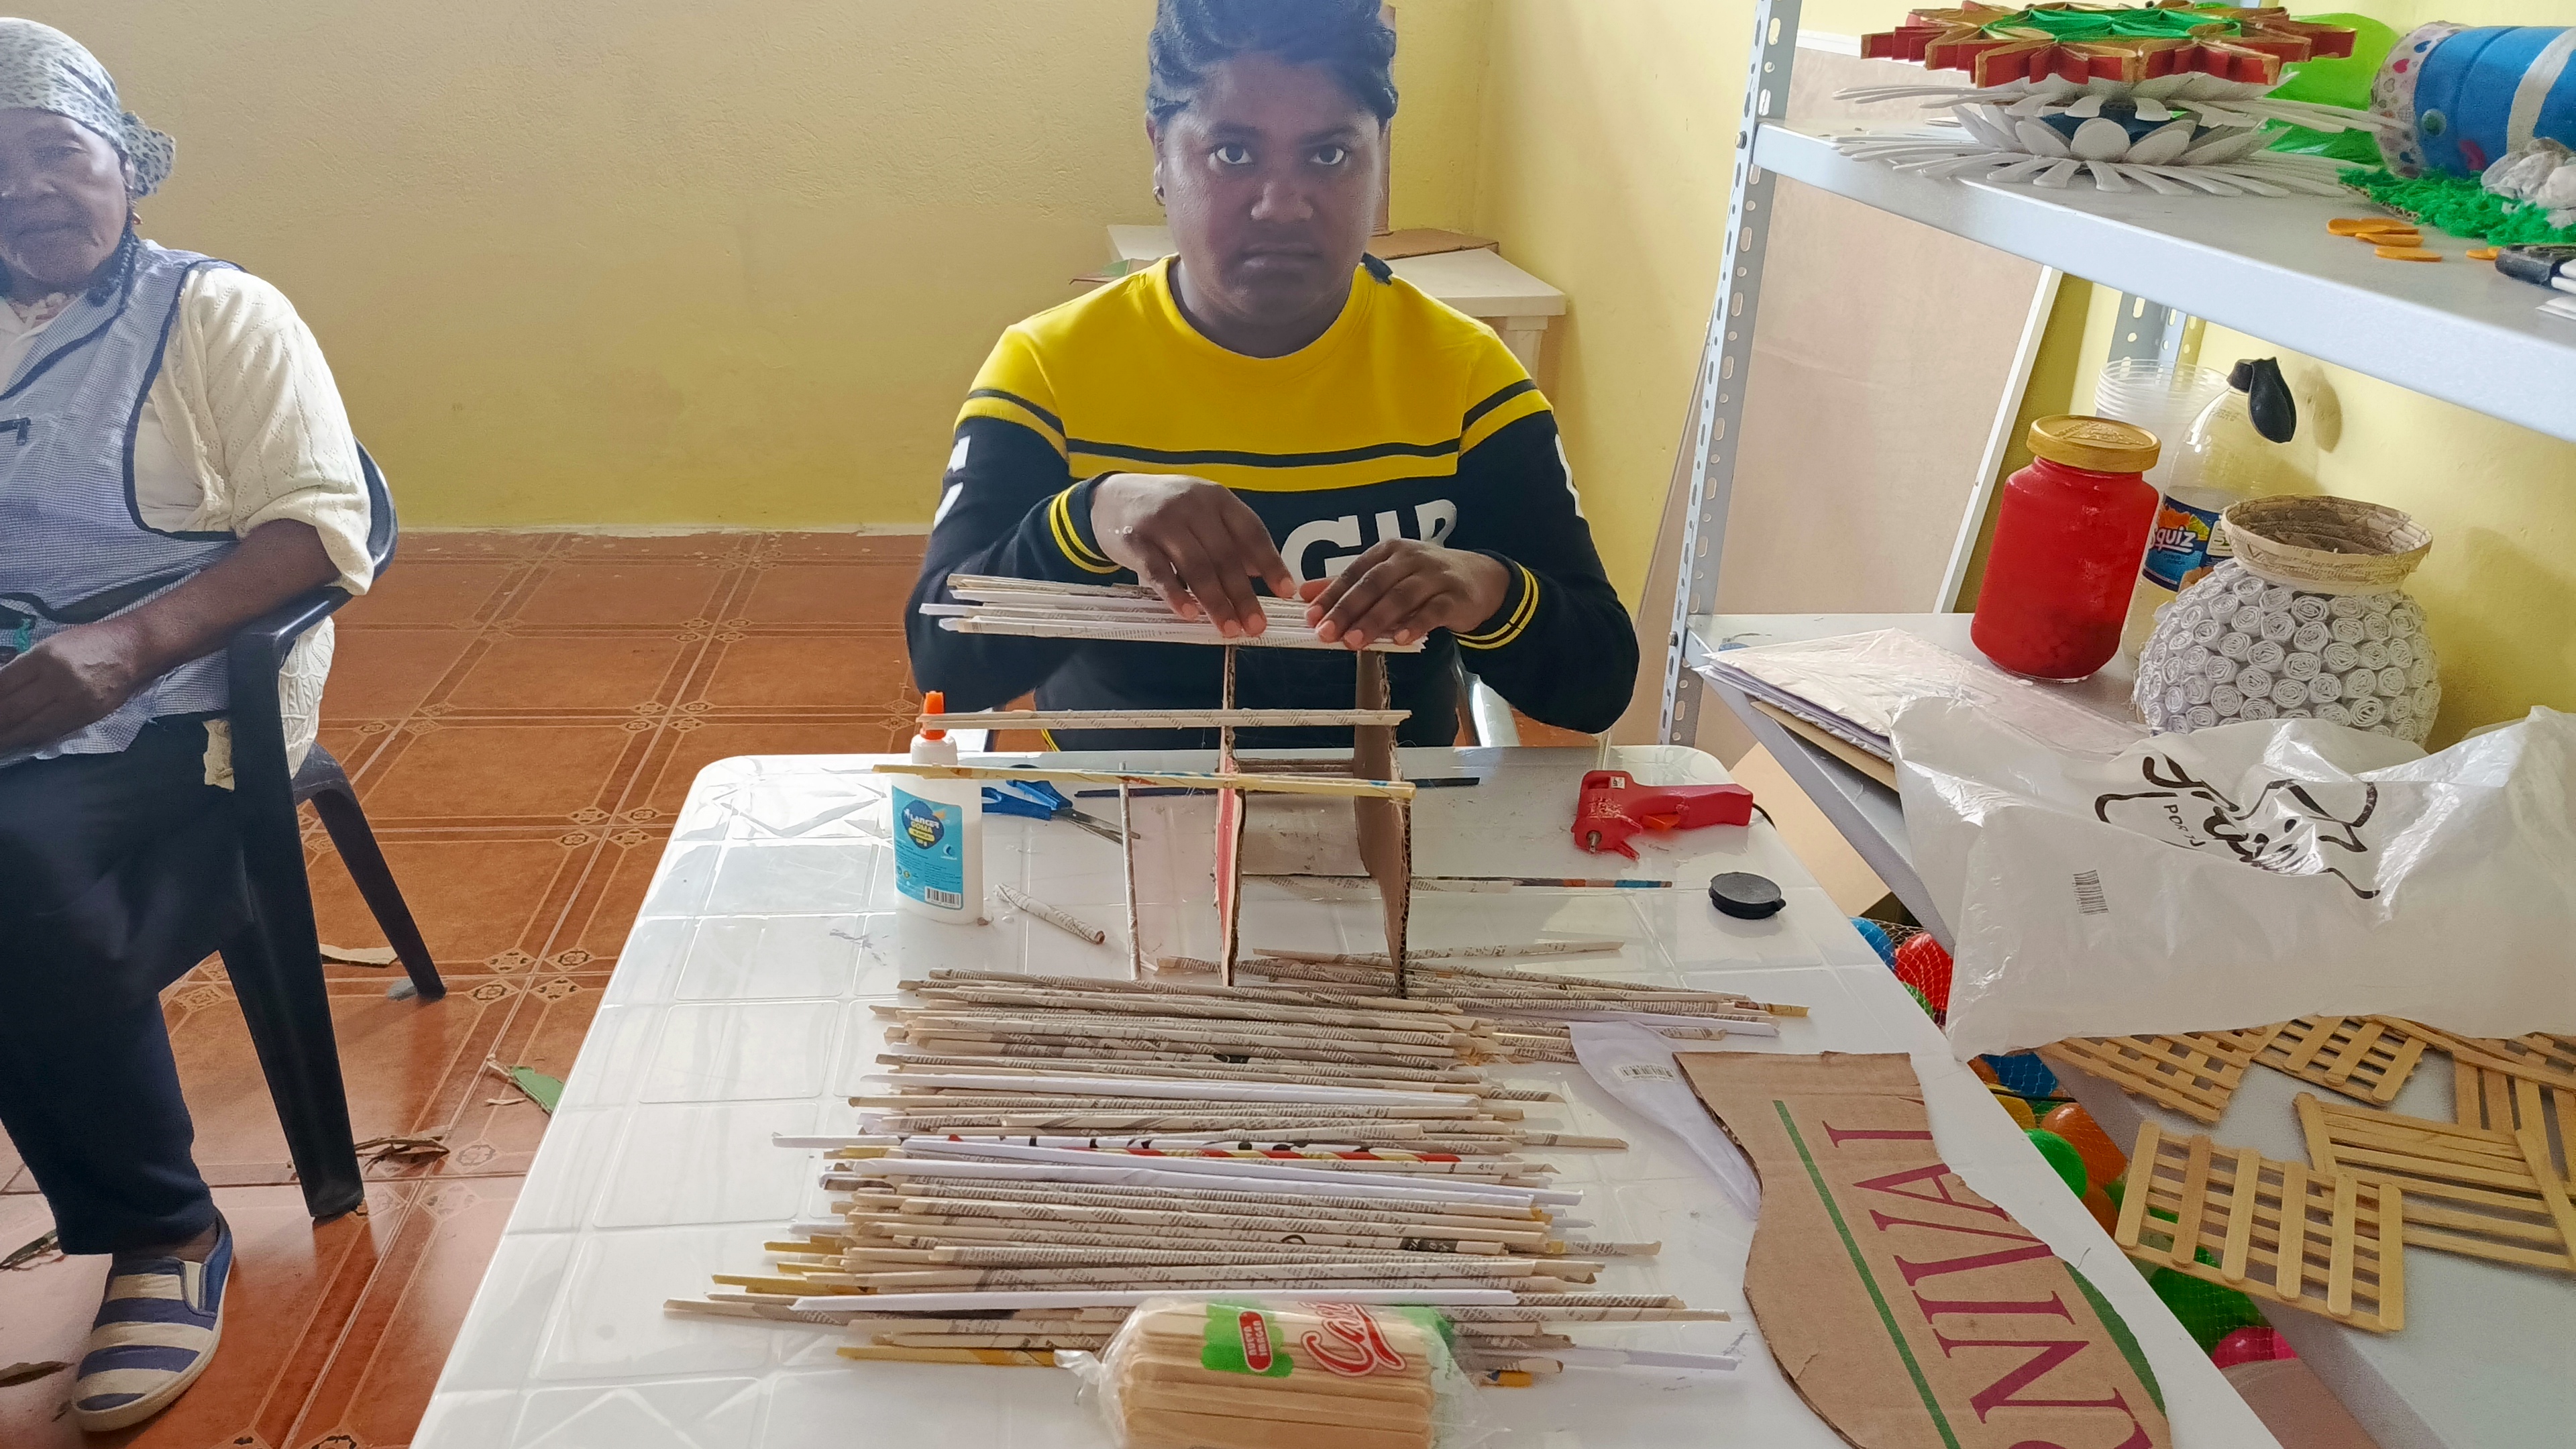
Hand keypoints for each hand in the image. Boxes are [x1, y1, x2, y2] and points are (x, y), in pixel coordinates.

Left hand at [0, 621, 151, 754]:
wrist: (134, 650)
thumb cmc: (89, 641)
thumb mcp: (50, 645)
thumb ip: (24, 667)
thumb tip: (0, 689)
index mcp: (45, 657)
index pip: (3, 685)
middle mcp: (59, 681)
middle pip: (13, 709)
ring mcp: (75, 702)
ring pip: (30, 726)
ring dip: (8, 736)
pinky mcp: (87, 716)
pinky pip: (52, 731)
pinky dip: (30, 737)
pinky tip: (17, 740)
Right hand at [1088, 473, 1295, 637]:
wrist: (1110, 497)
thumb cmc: (1167, 511)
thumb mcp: (1202, 513)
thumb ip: (1231, 539)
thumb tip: (1264, 575)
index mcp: (1216, 499)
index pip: (1251, 532)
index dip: (1271, 564)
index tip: (1287, 592)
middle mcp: (1193, 506)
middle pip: (1225, 556)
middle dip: (1243, 595)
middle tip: (1256, 626)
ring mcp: (1162, 521)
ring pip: (1196, 566)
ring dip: (1215, 602)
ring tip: (1229, 629)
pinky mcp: (1135, 539)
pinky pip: (1159, 572)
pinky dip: (1176, 595)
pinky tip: (1189, 615)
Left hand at [1302, 540, 1510, 649]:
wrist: (1481, 578)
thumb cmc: (1424, 578)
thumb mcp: (1387, 576)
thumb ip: (1348, 585)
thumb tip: (1304, 594)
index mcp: (1388, 552)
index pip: (1355, 572)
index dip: (1332, 595)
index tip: (1311, 617)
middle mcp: (1410, 558)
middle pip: (1374, 583)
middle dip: (1349, 609)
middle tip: (1328, 633)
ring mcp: (1434, 576)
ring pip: (1401, 596)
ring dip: (1376, 620)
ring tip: (1355, 641)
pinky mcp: (1455, 596)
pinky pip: (1433, 610)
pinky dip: (1415, 624)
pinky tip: (1399, 640)